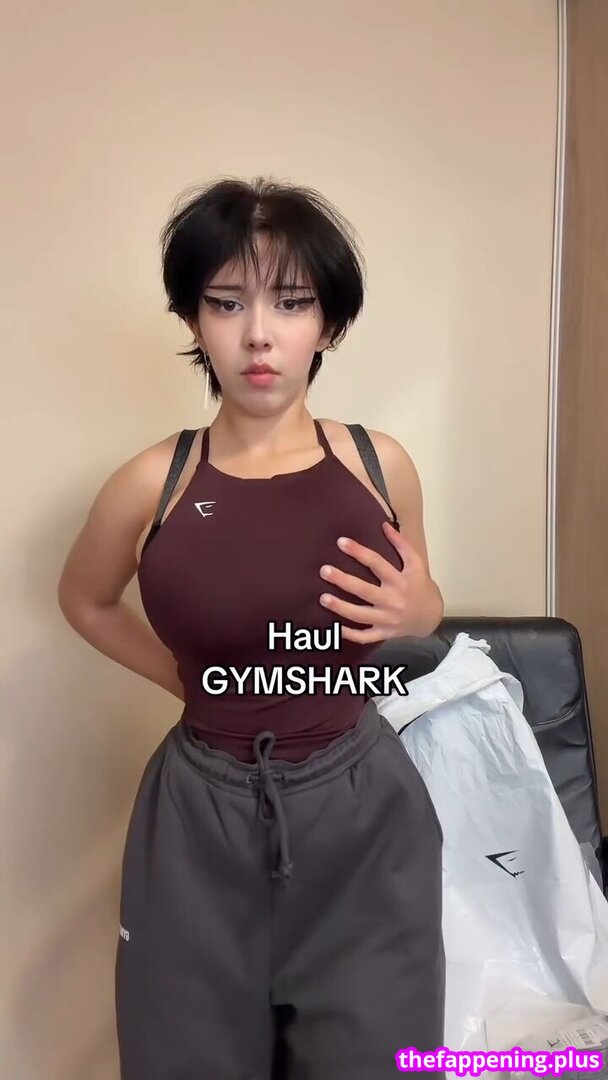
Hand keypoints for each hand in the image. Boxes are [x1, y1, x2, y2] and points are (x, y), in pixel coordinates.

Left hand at [318, 521, 441, 643]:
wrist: (431, 616)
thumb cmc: (420, 586)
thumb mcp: (416, 563)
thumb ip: (401, 544)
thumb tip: (384, 525)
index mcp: (400, 580)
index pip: (377, 563)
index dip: (358, 552)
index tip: (341, 542)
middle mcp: (393, 600)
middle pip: (364, 590)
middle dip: (343, 580)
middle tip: (324, 571)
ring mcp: (387, 619)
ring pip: (360, 615)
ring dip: (341, 607)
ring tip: (323, 598)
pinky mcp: (384, 633)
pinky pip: (365, 636)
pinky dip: (350, 634)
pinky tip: (335, 627)